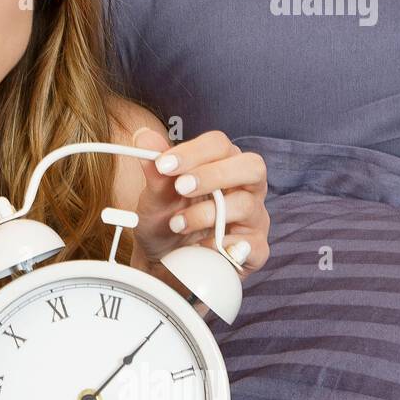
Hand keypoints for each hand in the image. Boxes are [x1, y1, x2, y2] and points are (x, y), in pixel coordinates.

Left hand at [128, 128, 270, 284]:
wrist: (163, 263)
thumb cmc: (165, 222)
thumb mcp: (154, 198)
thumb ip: (154, 169)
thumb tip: (143, 136)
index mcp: (223, 165)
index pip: (219, 145)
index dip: (194, 151)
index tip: (164, 165)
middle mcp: (245, 187)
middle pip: (252, 166)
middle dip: (213, 175)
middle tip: (181, 187)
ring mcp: (254, 218)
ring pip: (247, 205)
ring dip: (206, 214)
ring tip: (178, 224)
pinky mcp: (255, 249)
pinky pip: (249, 245)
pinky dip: (219, 245)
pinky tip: (198, 247)